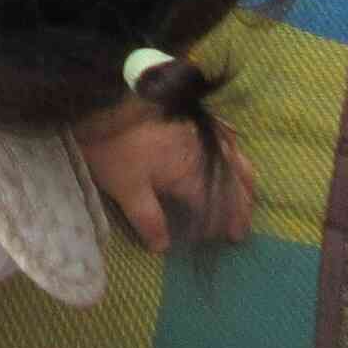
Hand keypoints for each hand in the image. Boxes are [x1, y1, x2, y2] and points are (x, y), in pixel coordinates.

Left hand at [76, 100, 257, 249]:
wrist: (101, 99)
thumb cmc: (113, 146)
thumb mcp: (126, 188)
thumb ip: (147, 218)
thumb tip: (163, 247)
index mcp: (192, 172)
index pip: (215, 205)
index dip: (220, 224)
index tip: (223, 239)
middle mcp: (204, 151)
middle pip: (234, 182)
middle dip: (241, 208)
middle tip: (241, 229)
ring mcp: (200, 130)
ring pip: (235, 158)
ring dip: (243, 181)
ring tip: (246, 197)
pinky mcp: (190, 115)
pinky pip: (224, 133)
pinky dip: (232, 148)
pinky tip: (232, 150)